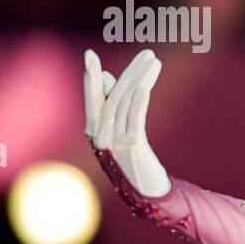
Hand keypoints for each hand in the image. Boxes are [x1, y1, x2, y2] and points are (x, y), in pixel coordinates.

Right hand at [83, 48, 171, 196]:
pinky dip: (139, 98)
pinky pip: (135, 117)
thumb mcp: (121, 131)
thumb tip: (107, 77)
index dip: (90, 77)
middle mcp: (100, 135)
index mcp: (94, 131)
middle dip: (130, 72)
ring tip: (155, 61)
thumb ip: (113, 105)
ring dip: (141, 79)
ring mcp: (115, 141)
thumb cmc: (134, 159)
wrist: (147, 190)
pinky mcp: (133, 146)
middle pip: (113, 97)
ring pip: (125, 103)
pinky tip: (146, 83)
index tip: (89, 55)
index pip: (92, 99)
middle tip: (147, 52)